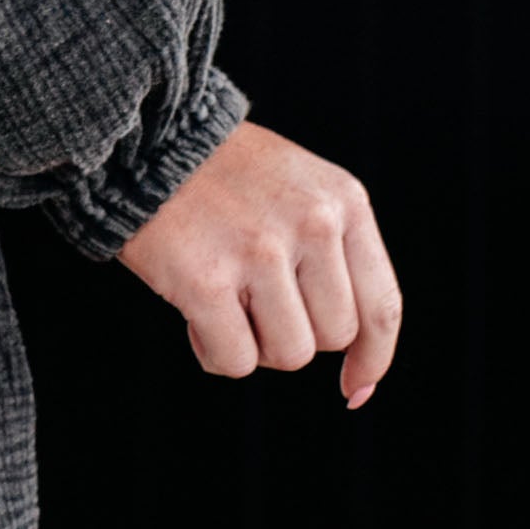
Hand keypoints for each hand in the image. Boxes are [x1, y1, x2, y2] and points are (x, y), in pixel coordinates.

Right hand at [118, 117, 400, 408]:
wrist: (147, 139)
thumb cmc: (226, 177)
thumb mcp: (304, 191)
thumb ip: (336, 257)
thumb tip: (359, 371)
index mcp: (344, 202)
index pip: (381, 306)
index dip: (373, 360)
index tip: (355, 389)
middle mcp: (312, 225)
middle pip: (333, 337)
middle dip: (295, 335)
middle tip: (255, 303)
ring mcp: (259, 252)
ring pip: (289, 355)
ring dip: (256, 346)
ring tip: (226, 303)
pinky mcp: (205, 280)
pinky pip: (235, 361)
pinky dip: (214, 353)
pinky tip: (195, 317)